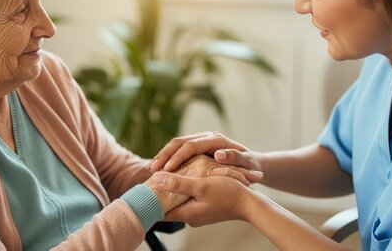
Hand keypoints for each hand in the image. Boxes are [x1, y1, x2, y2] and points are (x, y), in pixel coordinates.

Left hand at [146, 154, 262, 212]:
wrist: (250, 203)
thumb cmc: (227, 193)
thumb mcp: (201, 185)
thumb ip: (178, 182)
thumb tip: (156, 177)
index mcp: (186, 213)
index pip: (159, 211)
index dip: (149, 200)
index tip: (141, 188)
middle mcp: (190, 216)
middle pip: (167, 206)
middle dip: (159, 193)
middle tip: (150, 179)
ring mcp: (198, 214)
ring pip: (178, 202)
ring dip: (171, 191)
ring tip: (163, 176)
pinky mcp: (205, 209)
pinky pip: (188, 200)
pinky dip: (183, 191)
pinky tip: (183, 179)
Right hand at [150, 131, 262, 172]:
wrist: (254, 163)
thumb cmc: (251, 166)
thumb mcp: (247, 163)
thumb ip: (235, 158)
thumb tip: (219, 155)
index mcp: (216, 140)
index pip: (191, 146)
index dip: (177, 157)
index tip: (166, 170)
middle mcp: (207, 136)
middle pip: (180, 141)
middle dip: (165, 155)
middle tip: (152, 169)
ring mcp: (201, 139)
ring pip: (177, 143)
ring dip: (164, 155)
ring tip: (152, 169)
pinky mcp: (198, 146)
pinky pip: (179, 149)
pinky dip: (169, 157)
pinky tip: (160, 168)